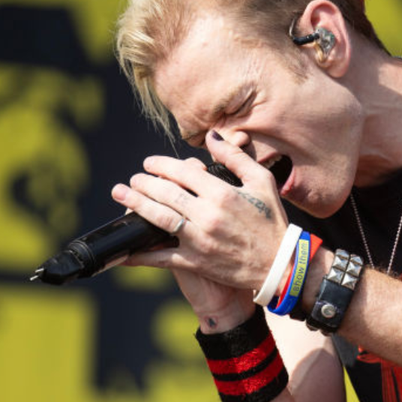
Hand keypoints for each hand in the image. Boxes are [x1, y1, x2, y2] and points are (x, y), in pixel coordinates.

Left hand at [110, 132, 289, 294]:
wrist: (280, 265)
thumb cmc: (273, 222)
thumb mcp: (262, 182)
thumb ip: (235, 158)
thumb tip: (212, 137)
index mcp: (223, 193)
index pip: (183, 172)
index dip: (162, 165)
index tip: (150, 162)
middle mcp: (208, 215)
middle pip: (166, 193)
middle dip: (143, 183)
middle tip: (132, 179)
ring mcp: (199, 239)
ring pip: (159, 218)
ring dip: (136, 205)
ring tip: (122, 195)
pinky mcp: (196, 262)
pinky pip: (162, 257)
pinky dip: (140, 255)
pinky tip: (125, 250)